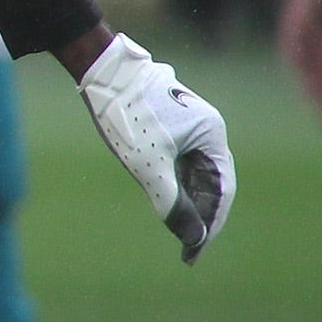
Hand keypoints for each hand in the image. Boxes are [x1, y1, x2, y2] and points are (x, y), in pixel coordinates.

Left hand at [76, 30, 234, 263]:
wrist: (100, 72)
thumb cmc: (126, 114)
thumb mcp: (148, 164)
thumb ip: (171, 202)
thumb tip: (193, 238)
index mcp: (212, 135)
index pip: (222, 189)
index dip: (212, 223)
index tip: (197, 250)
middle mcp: (207, 130)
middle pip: (210, 183)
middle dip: (201, 217)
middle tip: (189, 249)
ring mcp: (189, 127)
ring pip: (194, 174)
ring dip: (188, 203)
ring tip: (180, 235)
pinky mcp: (170, 127)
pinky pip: (180, 163)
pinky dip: (176, 186)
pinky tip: (167, 207)